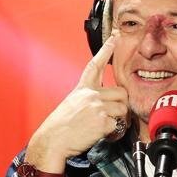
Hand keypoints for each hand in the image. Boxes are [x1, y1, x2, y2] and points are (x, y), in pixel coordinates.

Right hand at [25, 32, 128, 174]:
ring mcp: (96, 107)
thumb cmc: (61, 125)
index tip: (115, 36)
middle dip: (121, 104)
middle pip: (122, 92)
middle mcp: (90, 94)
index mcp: (82, 88)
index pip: (96, 65)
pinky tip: (103, 134)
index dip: (107, 49)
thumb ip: (88, 97)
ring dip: (120, 119)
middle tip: (114, 115)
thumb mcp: (72, 103)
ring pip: (123, 108)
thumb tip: (106, 100)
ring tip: (108, 125)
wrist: (53, 140)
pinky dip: (114, 132)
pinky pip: (118, 124)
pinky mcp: (101, 121)